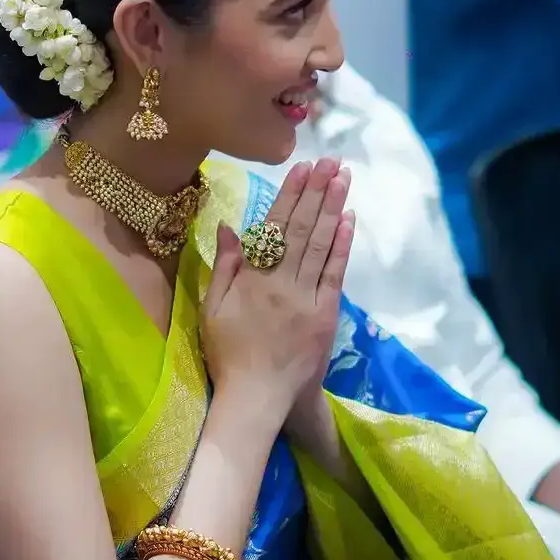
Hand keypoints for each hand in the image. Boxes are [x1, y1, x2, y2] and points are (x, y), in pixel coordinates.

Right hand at [201, 159, 353, 417]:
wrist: (258, 398)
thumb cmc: (227, 354)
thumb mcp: (211, 310)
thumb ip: (224, 267)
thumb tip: (230, 225)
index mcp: (251, 280)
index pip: (272, 228)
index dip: (289, 195)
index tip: (301, 167)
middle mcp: (281, 283)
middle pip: (301, 229)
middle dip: (316, 192)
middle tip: (330, 161)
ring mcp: (306, 298)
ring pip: (320, 245)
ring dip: (333, 208)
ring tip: (343, 178)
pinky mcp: (326, 314)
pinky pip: (335, 274)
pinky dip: (342, 245)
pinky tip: (348, 220)